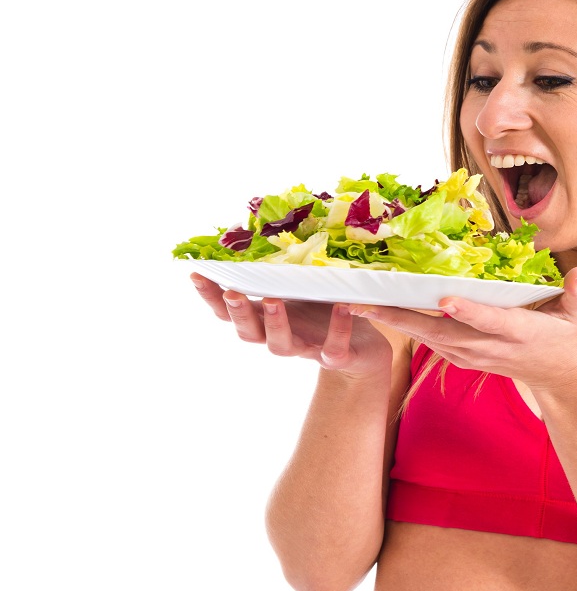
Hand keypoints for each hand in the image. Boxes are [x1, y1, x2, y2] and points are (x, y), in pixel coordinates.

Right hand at [192, 273, 390, 377]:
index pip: (228, 311)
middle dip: (237, 313)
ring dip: (274, 324)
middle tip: (232, 293)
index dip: (210, 297)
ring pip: (281, 346)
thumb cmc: (324, 312)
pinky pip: (334, 348)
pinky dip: (338, 329)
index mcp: (266, 318)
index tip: (197, 274)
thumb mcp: (301, 289)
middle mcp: (280, 336)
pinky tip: (342, 307)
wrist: (365, 349)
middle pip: (247, 332)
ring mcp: (306, 349)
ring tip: (273, 301)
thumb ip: (282, 272)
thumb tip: (262, 232)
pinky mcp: (337, 357)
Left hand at [353, 266, 576, 390]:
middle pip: (444, 333)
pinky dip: (407, 329)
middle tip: (368, 304)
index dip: (469, 312)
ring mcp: (475, 356)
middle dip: (405, 319)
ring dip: (396, 323)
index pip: (491, 322)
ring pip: (430, 339)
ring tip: (362, 306)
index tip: (446, 300)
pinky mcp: (465, 358)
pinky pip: (431, 342)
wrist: (561, 378)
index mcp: (519, 333)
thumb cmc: (568, 339)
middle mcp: (491, 347)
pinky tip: (384, 314)